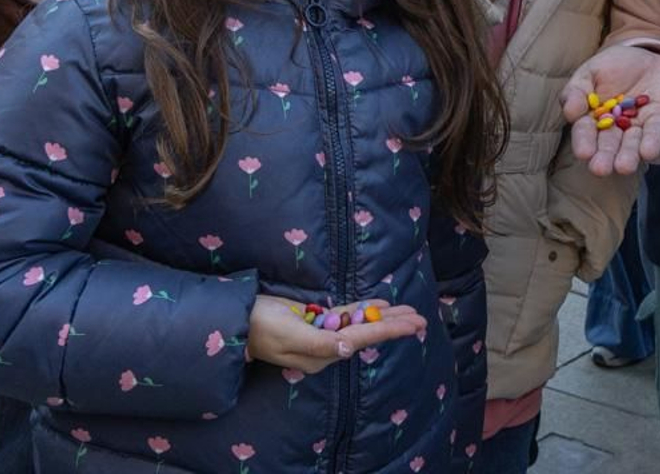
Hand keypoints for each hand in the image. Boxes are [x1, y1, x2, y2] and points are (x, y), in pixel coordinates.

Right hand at [247, 295, 425, 374]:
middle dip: (394, 325)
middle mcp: (325, 347)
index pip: (362, 339)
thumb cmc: (260, 327)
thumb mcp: (289, 336)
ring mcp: (321, 333)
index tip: (414, 325)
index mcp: (321, 354)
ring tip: (409, 310)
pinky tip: (381, 304)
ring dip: (384, 316)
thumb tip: (347, 348)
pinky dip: (364, 309)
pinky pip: (345, 315)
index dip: (389, 331)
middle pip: (367, 332)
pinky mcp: (314, 321)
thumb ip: (319, 344)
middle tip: (422, 318)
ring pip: (360, 323)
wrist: (237, 320)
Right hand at [561, 45, 659, 175]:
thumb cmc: (612, 68)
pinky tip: (648, 151)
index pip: (586, 132)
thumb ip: (577, 91)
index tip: (584, 153)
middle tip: (600, 168)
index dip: (584, 142)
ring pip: (632, 143)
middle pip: (609, 144)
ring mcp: (638, 125)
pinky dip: (652, 141)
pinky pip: (656, 130)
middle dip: (605, 156)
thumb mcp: (589, 73)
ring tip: (624, 167)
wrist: (648, 56)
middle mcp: (616, 128)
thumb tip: (570, 111)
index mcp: (593, 119)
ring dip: (628, 155)